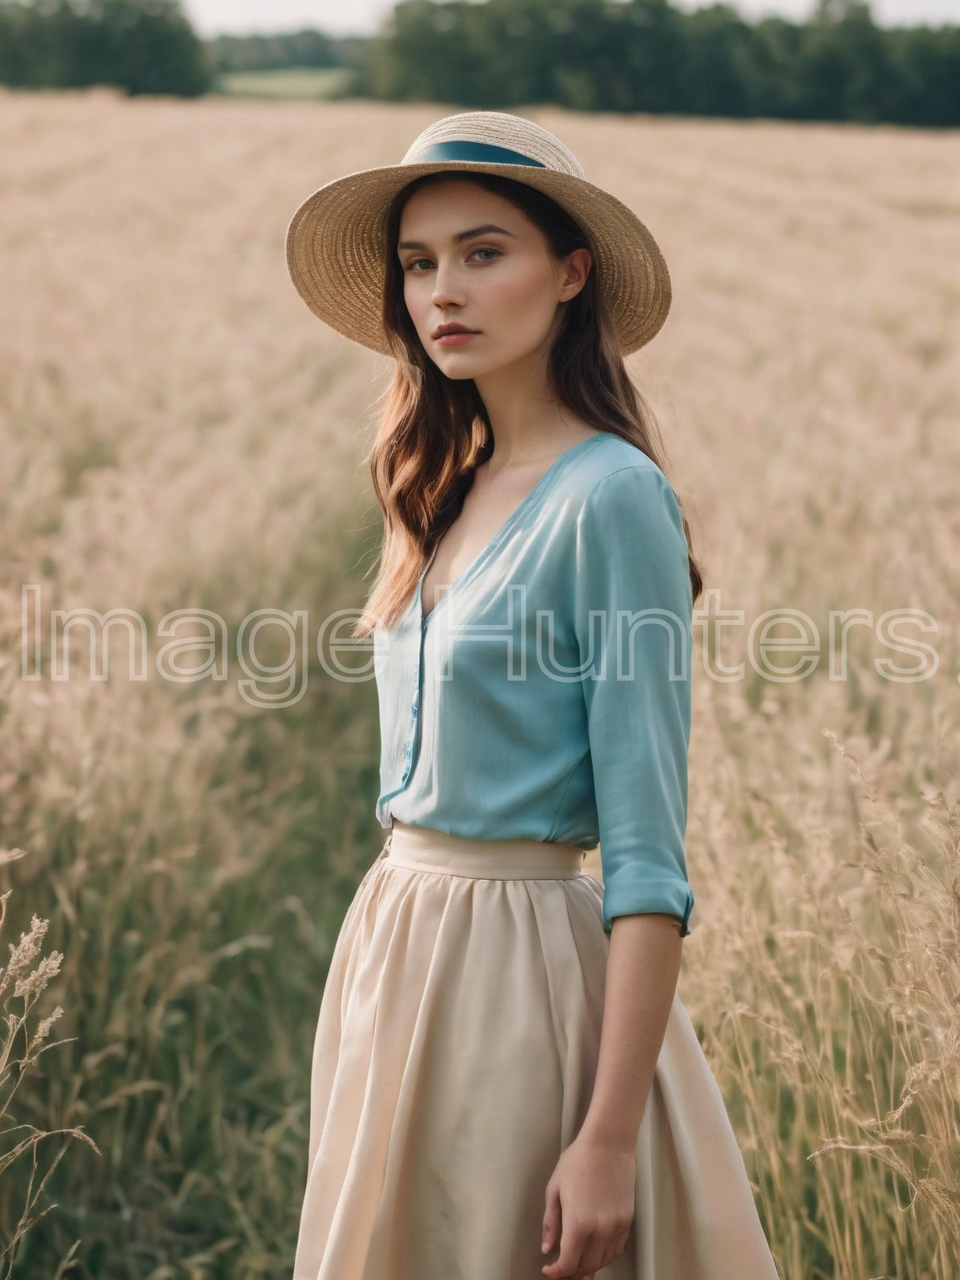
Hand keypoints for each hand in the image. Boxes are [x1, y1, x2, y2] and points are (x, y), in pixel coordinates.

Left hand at [540, 1132, 635, 1278]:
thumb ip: (550, 1223)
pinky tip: (595, 1249)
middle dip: (570, 1271)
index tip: (548, 1270)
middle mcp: (600, 1230)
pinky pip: (616, 1249)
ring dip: (588, 1265)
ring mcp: (616, 1226)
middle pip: (586, 1267)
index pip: (568, 1264)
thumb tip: (547, 1248)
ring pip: (603, 1261)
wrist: (608, 1144)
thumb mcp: (555, 1189)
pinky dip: (604, 1255)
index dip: (556, 1273)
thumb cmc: (578, 1161)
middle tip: (560, 1265)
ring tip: (576, 1258)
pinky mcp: (627, 1220)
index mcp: (578, 1223)